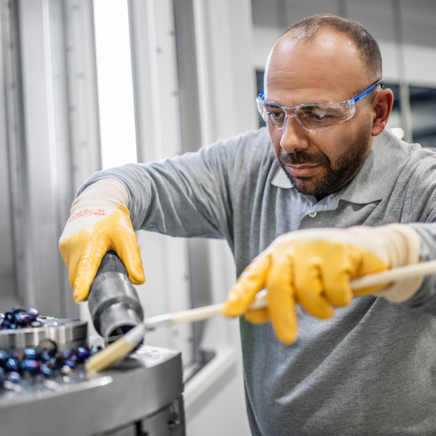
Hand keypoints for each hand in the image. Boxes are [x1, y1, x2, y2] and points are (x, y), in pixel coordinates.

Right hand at [59, 180, 144, 302]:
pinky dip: (81, 266)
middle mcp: (74, 244)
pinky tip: (91, 257)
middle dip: (88, 284)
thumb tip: (138, 280)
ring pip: (74, 272)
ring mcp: (66, 246)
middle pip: (77, 276)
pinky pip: (71, 264)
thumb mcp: (127, 238)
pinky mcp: (63, 246)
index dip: (83, 285)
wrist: (98, 202)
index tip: (80, 297)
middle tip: (104, 281)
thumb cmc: (112, 219)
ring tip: (99, 261)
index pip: (85, 268)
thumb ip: (133, 260)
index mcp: (90, 242)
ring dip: (84, 274)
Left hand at [222, 225, 420, 343]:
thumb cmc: (326, 270)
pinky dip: (341, 298)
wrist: (366, 249)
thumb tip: (250, 315)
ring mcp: (316, 246)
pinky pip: (335, 290)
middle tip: (287, 338)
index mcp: (277, 253)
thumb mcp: (297, 283)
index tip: (229, 313)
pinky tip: (347, 288)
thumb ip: (274, 298)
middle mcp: (293, 246)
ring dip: (321, 308)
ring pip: (309, 292)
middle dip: (282, 316)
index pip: (254, 273)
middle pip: (279, 286)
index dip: (241, 293)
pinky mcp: (340, 251)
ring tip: (330, 303)